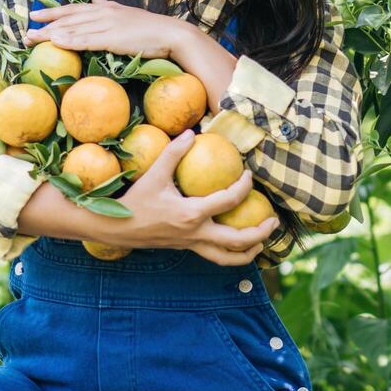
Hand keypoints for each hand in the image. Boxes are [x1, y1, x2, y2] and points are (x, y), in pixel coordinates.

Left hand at [23, 0, 191, 59]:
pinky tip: (56, 43)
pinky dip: (70, 41)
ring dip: (52, 35)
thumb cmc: (150, 27)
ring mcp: (108, 26)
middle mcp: (104, 14)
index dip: (53, 11)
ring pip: (74, 29)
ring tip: (33, 39)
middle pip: (69, 18)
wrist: (170, 34)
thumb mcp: (126, 12)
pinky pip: (87, 41)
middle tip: (26, 31)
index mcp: (106, 8)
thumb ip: (109, 5)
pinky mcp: (114, 39)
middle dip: (46, 24)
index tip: (35, 14)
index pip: (74, 9)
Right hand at [101, 129, 278, 265]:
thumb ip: (174, 152)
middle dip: (260, 232)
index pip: (228, 200)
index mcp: (191, 214)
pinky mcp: (187, 248)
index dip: (244, 186)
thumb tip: (193, 132)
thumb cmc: (136, 200)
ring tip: (263, 242)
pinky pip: (215, 257)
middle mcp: (195, 233)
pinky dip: (231, 254)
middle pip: (237, 240)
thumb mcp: (154, 173)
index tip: (250, 174)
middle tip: (274, 220)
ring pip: (227, 257)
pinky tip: (239, 245)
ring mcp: (192, 244)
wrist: (116, 228)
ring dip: (249, 251)